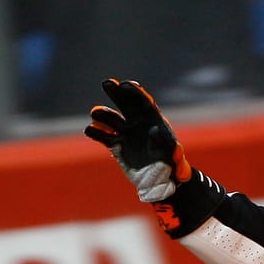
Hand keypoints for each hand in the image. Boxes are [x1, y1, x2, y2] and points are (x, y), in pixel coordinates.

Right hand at [85, 79, 191, 202]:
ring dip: (103, 114)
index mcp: (153, 119)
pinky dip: (96, 132)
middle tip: (107, 83)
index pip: (143, 101)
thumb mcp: (172, 154)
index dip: (134, 92)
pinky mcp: (116, 146)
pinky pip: (103, 136)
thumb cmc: (172, 165)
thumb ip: (165, 142)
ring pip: (111, 119)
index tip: (126, 85)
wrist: (161, 180)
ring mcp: (126, 133)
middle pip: (125, 103)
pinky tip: (90, 129)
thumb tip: (155, 131)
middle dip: (116, 92)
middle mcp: (137, 122)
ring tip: (95, 113)